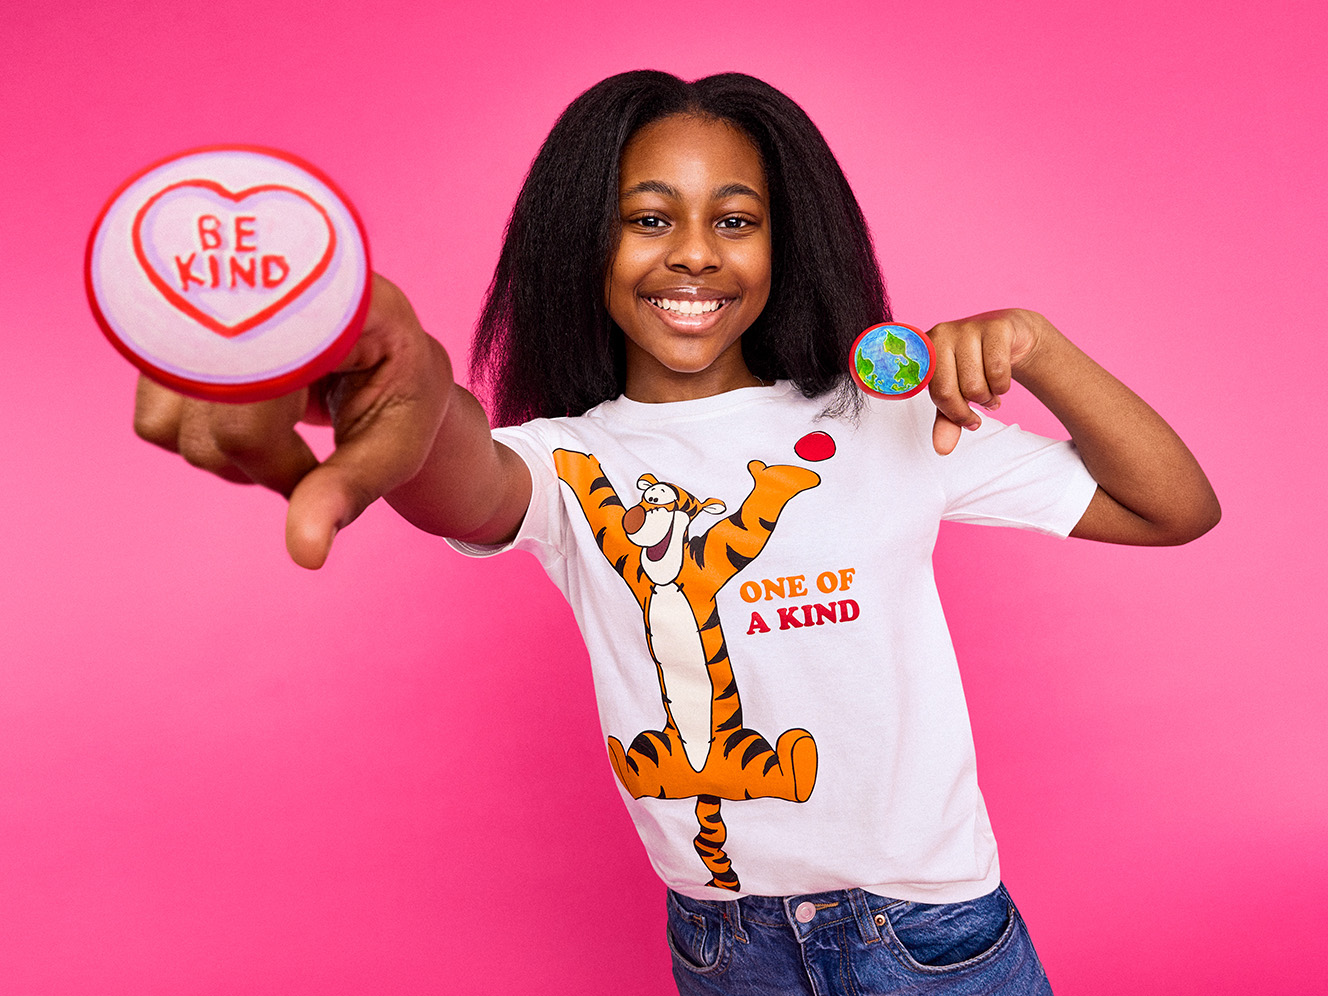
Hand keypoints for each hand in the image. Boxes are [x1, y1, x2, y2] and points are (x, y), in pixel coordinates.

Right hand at [133, 274, 451, 568]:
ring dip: (226, 455)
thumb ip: (350, 491)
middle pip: (214, 422)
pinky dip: (197, 440)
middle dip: (261, 464)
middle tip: (308, 456)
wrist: (386, 349)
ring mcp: (205, 309)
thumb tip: (305, 555)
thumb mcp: (396, 442)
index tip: (318, 468)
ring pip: (173, 428)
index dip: (282, 459)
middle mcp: (254, 289)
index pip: (259, 395)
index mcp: (325, 301)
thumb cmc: (401, 390)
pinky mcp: (171, 337)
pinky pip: (155, 424)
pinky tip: (248, 418)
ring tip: (281, 431)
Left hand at [926, 308, 1048, 454]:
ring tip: (991, 391)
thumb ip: (947, 419)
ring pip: (974, 384)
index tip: (967, 419)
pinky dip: (1002, 386)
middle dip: (969, 407)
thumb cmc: (974, 364)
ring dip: (988, 397)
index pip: (930, 392)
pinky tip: (1001, 381)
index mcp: (925, 351)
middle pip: (949, 391)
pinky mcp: (995, 327)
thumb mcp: (958, 393)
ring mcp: (967, 327)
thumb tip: (942, 449)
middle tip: (981, 404)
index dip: (951, 412)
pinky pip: (997, 372)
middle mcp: (941, 334)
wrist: (1009, 336)